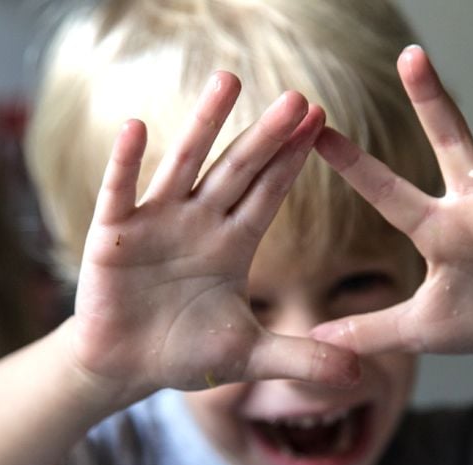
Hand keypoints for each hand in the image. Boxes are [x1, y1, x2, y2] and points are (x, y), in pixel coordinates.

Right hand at [69, 71, 359, 401]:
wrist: (124, 365)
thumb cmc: (184, 353)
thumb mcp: (249, 357)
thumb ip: (301, 360)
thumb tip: (359, 375)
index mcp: (232, 244)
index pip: (269, 192)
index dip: (293, 159)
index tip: (321, 120)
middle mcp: (198, 223)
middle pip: (237, 169)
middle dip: (266, 135)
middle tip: (297, 96)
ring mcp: (156, 223)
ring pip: (184, 166)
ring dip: (204, 125)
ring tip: (228, 81)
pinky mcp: (113, 235)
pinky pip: (120, 193)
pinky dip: (126, 163)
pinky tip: (136, 128)